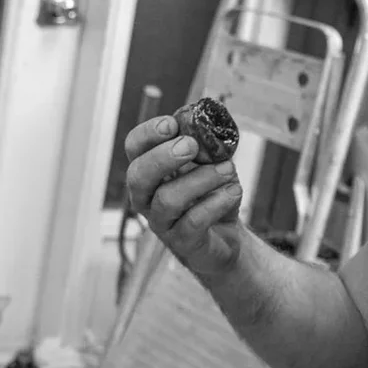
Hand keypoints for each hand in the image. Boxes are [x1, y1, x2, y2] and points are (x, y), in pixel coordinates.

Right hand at [123, 111, 242, 278]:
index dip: (147, 134)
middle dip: (162, 157)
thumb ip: (207, 147)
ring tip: (228, 169)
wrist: (226, 236)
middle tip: (191, 146)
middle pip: (137, 176)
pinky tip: (234, 191)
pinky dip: (216, 203)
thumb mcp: (211, 164)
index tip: (171, 124)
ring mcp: (161, 222)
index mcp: (150, 172)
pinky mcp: (182, 242)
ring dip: (201, 179)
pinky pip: (193, 221)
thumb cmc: (211, 195)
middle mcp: (146, 197)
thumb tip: (210, 126)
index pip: (134, 149)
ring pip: (167, 199)